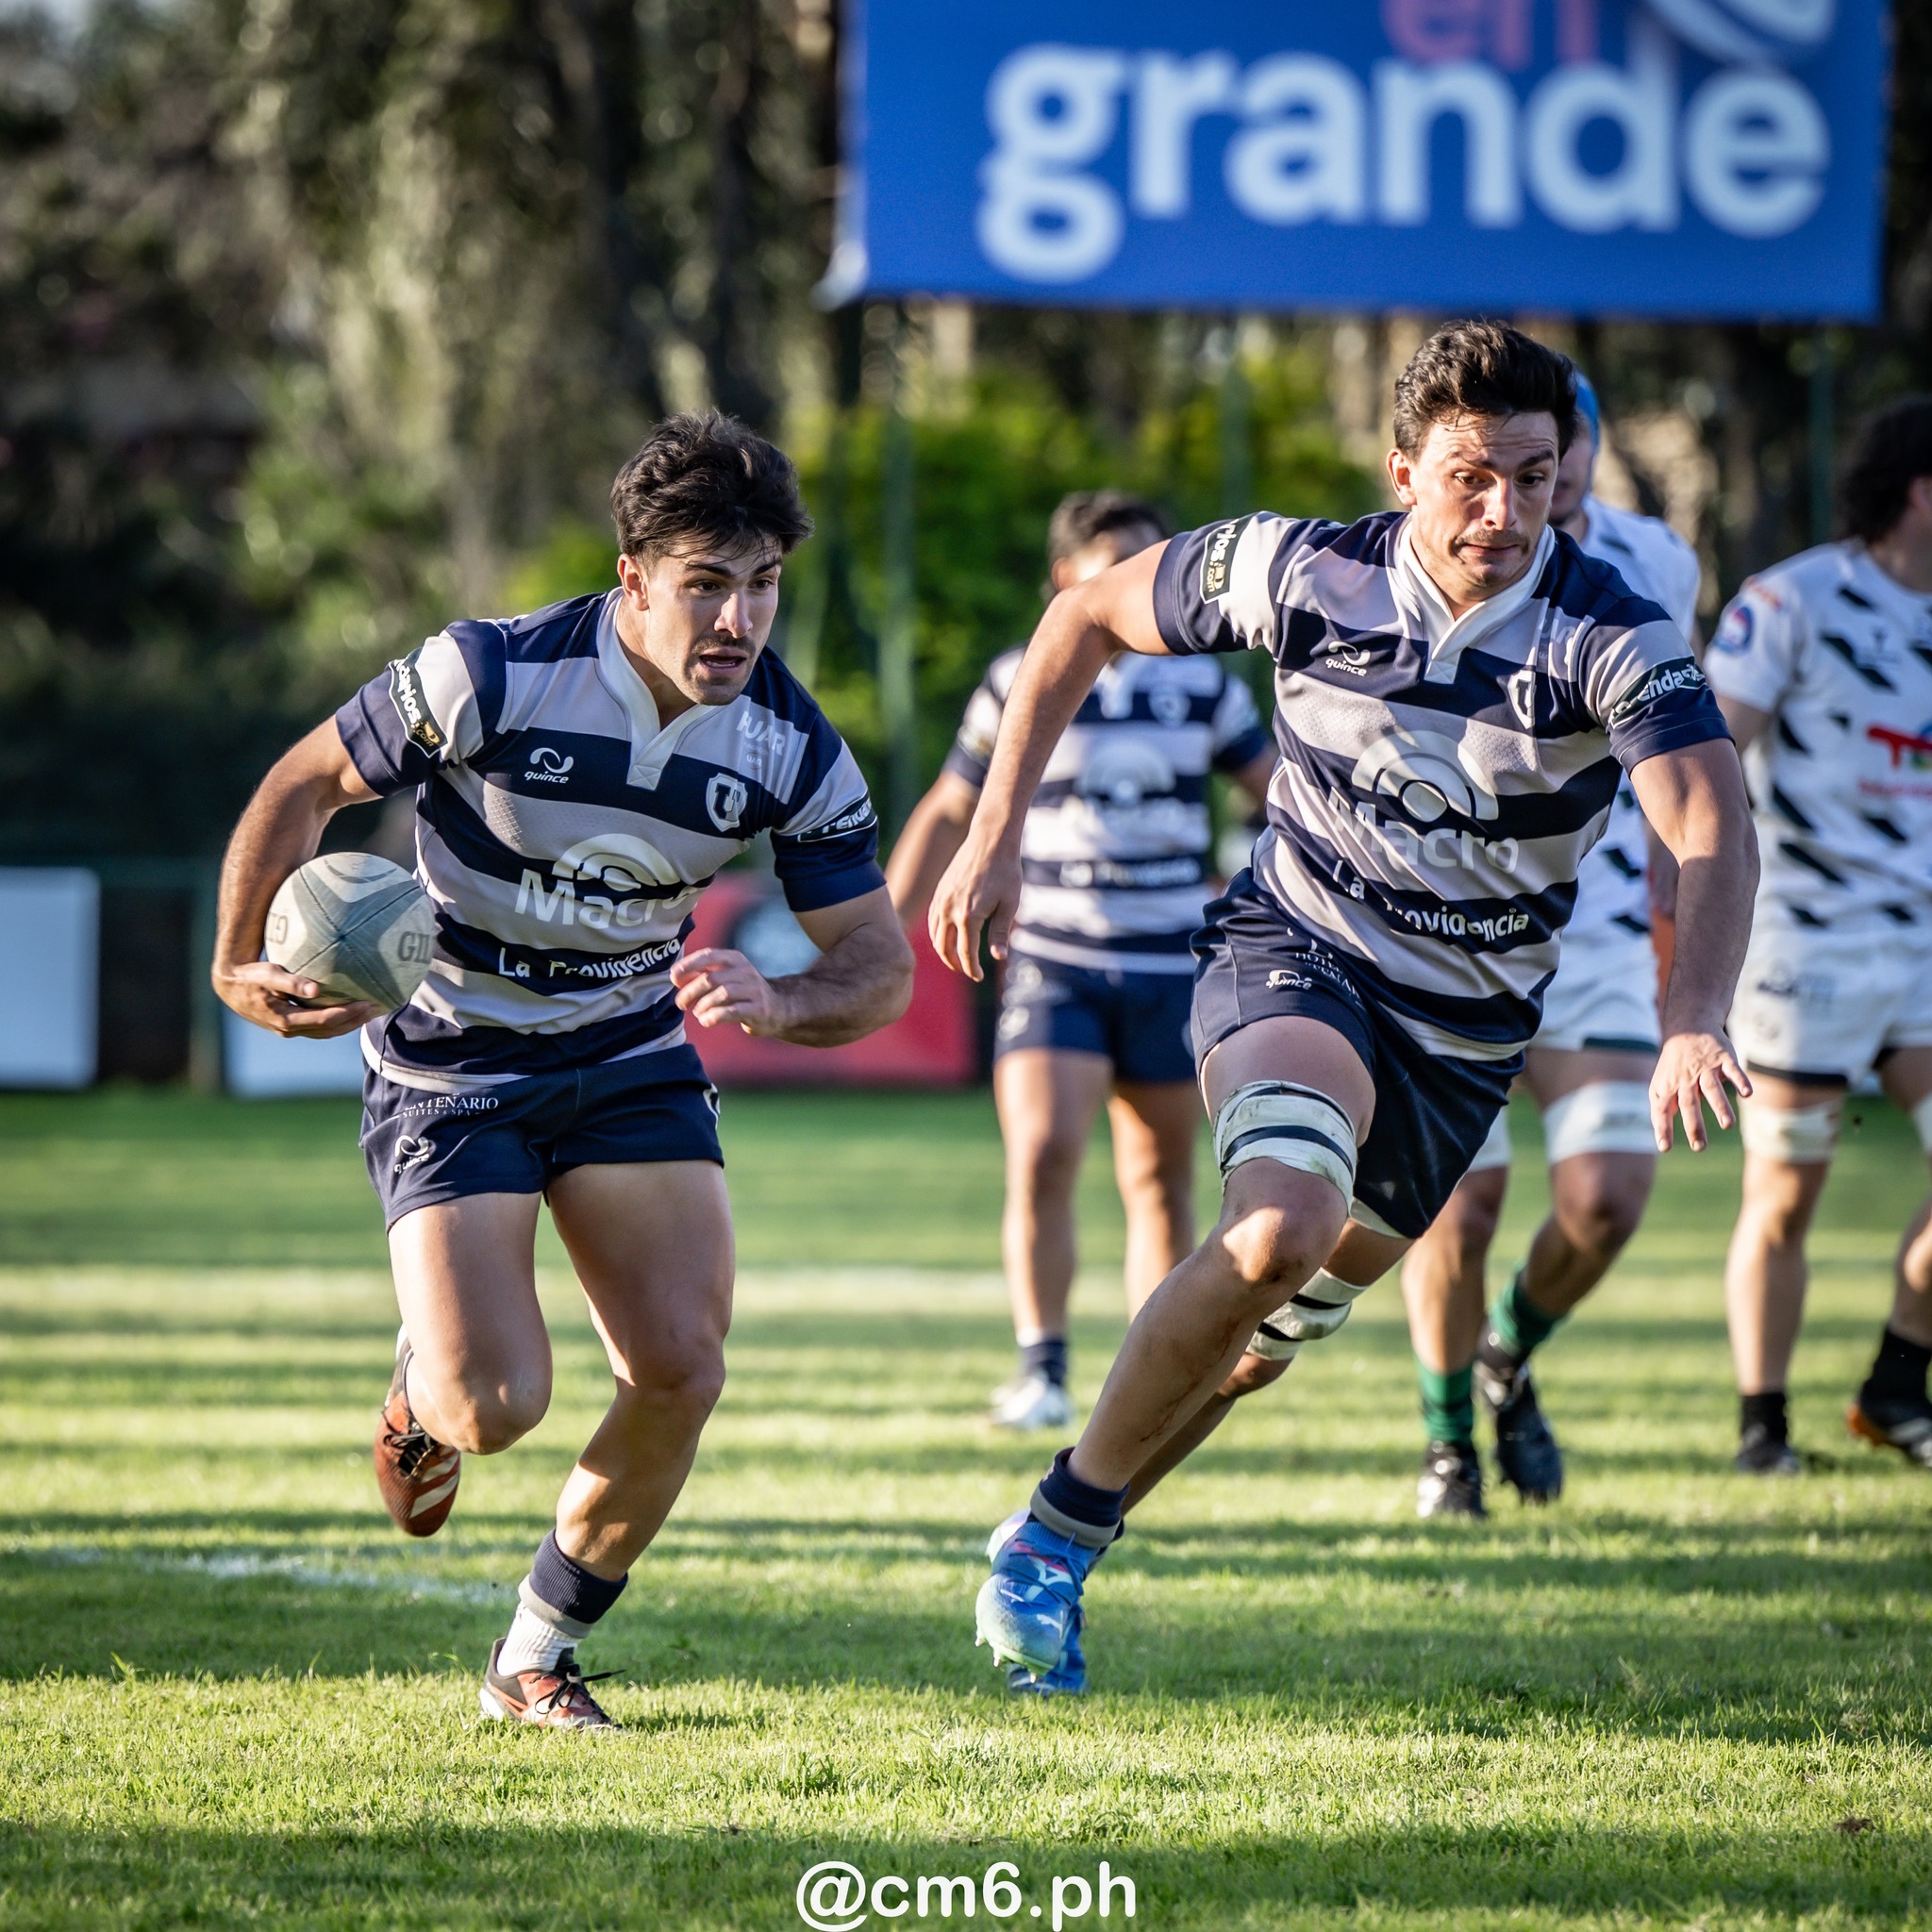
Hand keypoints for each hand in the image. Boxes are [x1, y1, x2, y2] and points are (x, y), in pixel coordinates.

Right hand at [213, 960, 381, 1038]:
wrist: (230, 987)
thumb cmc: (250, 976)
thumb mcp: (268, 975)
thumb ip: (291, 982)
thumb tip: (316, 989)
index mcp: (285, 1019)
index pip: (324, 1020)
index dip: (347, 1013)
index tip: (366, 1002)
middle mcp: (289, 1029)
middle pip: (330, 1030)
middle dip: (354, 1021)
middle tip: (377, 1008)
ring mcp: (290, 1030)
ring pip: (326, 1032)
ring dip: (349, 1024)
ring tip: (370, 1012)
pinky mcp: (291, 1026)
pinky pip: (319, 1028)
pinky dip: (337, 1023)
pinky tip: (351, 1012)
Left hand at [672, 947, 787, 1036]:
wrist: (779, 1007)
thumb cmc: (743, 992)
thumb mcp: (725, 978)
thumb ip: (702, 975)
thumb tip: (675, 977)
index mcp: (735, 959)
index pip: (708, 955)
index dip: (688, 965)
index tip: (673, 977)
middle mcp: (746, 971)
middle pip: (711, 978)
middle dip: (690, 991)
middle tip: (680, 1003)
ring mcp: (754, 990)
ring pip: (721, 994)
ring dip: (702, 1006)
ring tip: (697, 1013)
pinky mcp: (759, 1009)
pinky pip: (732, 1011)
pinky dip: (714, 1017)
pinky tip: (706, 1021)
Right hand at [928, 839, 1021, 981]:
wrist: (990, 841)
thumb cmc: (1005, 872)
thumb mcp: (1009, 904)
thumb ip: (1000, 933)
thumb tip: (998, 958)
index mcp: (968, 916)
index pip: (965, 953)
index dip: (971, 968)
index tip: (978, 976)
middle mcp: (949, 910)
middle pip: (944, 948)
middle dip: (954, 964)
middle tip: (967, 971)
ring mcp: (941, 900)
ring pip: (934, 935)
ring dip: (943, 951)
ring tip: (956, 958)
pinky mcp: (939, 891)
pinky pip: (932, 920)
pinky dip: (937, 933)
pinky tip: (947, 938)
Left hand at [1650, 1028, 1751, 1152]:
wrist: (1688, 1028)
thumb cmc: (1674, 1066)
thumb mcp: (1662, 1084)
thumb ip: (1663, 1109)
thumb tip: (1661, 1140)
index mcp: (1668, 1086)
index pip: (1662, 1109)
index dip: (1662, 1127)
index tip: (1664, 1147)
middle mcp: (1686, 1078)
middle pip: (1689, 1103)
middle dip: (1693, 1125)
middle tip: (1699, 1146)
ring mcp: (1705, 1068)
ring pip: (1711, 1088)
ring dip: (1720, 1107)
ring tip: (1727, 1125)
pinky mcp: (1724, 1059)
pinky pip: (1733, 1070)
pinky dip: (1740, 1081)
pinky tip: (1747, 1094)